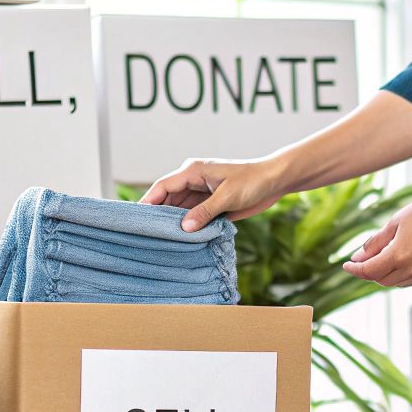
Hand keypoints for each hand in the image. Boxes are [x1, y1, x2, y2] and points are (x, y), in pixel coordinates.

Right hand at [141, 157, 289, 231]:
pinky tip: (182, 239)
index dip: (149, 201)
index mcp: (193, 171)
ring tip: (161, 240)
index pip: (163, 186)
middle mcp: (194, 181)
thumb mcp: (227, 197)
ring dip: (174, 222)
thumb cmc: (252, 181)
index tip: (137, 217)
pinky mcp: (211, 204)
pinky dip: (188, 226)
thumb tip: (184, 228)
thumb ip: (205, 212)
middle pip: (168, 199)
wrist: (274, 181)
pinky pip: (194, 216)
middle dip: (158, 214)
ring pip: (180, 209)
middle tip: (146, 234)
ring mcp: (202, 193)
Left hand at [342, 193, 411, 288]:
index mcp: (399, 255)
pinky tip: (400, 264)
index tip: (347, 265)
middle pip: (382, 281)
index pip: (369, 270)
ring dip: (385, 276)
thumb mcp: (396, 221)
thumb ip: (376, 242)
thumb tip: (358, 256)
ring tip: (380, 261)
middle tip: (362, 262)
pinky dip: (401, 277)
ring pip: (397, 283)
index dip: (355, 269)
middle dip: (368, 273)